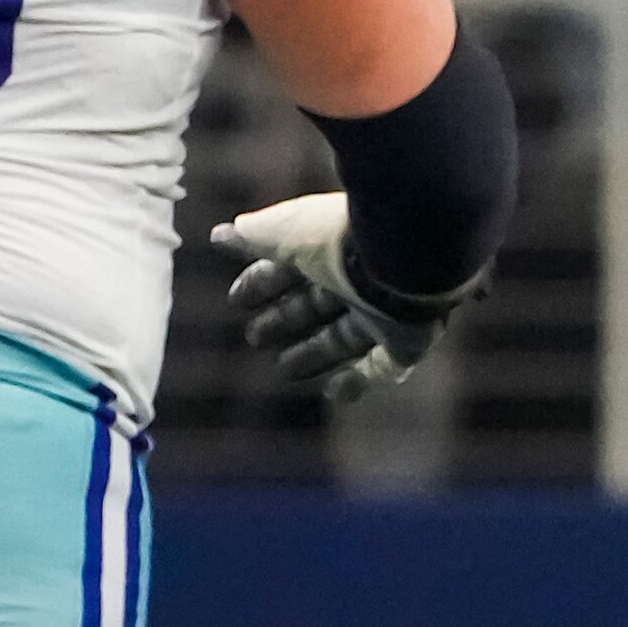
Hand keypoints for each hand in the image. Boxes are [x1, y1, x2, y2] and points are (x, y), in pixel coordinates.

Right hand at [218, 193, 462, 404]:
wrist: (408, 253)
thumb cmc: (342, 237)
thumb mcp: (286, 232)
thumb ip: (253, 237)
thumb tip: (220, 236)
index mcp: (330, 246)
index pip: (290, 266)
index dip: (261, 283)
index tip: (235, 300)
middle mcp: (358, 277)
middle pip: (316, 302)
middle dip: (284, 319)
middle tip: (253, 337)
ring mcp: (384, 310)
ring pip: (344, 337)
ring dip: (312, 353)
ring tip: (281, 369)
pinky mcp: (407, 340)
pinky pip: (383, 366)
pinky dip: (358, 381)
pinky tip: (333, 394)